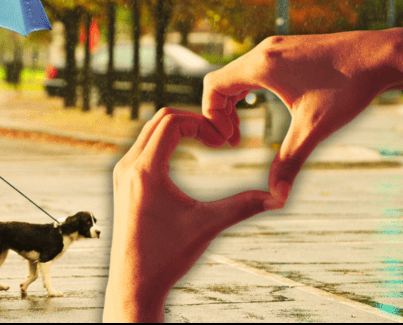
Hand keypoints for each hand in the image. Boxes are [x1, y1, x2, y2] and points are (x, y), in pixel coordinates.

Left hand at [103, 108, 282, 321]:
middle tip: (219, 137)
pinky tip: (187, 155)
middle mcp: (127, 166)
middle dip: (193, 121)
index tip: (224, 141)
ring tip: (208, 141)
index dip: (203, 123)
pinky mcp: (123, 182)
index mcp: (145, 171)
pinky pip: (144, 146)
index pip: (172, 122)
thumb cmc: (167, 256)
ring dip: (179, 129)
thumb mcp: (208, 226)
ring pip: (150, 131)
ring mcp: (121, 173)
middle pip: (159, 119)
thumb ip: (244, 206)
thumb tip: (281, 197)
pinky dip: (166, 141)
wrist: (133, 283)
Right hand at [202, 31, 401, 201]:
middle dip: (220, 113)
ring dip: (234, 102)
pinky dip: (249, 89)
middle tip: (233, 141)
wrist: (383, 55)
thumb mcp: (314, 128)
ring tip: (243, 129)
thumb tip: (276, 197)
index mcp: (261, 66)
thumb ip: (289, 160)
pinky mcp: (289, 48)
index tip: (227, 141)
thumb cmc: (349, 87)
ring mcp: (277, 46)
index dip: (211, 115)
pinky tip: (264, 107)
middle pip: (221, 80)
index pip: (213, 86)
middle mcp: (263, 51)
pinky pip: (254, 68)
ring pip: (238, 73)